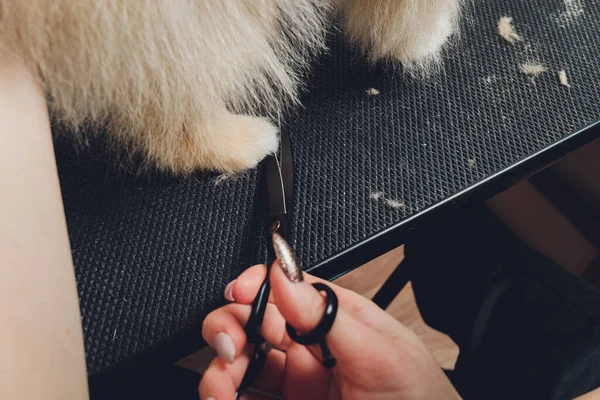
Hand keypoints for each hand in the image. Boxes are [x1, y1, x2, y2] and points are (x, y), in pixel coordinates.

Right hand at [199, 263, 459, 399]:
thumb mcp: (382, 355)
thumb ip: (329, 317)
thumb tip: (285, 274)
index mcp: (336, 322)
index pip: (286, 290)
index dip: (257, 286)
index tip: (239, 292)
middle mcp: (311, 351)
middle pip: (253, 326)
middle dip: (230, 328)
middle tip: (229, 346)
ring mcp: (296, 387)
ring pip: (240, 366)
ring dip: (220, 371)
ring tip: (222, 389)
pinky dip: (225, 397)